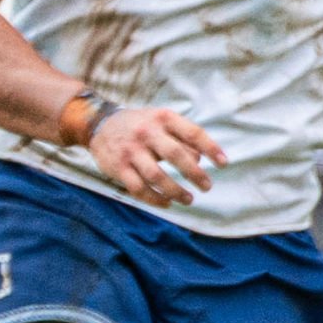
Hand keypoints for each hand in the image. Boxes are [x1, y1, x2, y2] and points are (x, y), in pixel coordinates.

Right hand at [88, 103, 222, 208]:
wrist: (99, 124)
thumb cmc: (140, 125)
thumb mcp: (161, 121)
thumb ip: (182, 137)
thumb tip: (201, 158)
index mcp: (162, 118)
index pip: (192, 133)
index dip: (211, 148)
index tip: (223, 164)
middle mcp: (146, 133)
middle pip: (176, 155)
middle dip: (195, 174)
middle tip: (207, 187)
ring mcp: (131, 151)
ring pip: (157, 176)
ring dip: (176, 191)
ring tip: (189, 199)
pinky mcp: (118, 168)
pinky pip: (139, 189)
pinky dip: (155, 199)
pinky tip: (167, 203)